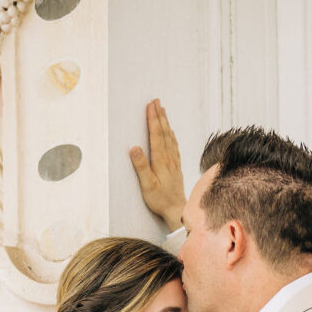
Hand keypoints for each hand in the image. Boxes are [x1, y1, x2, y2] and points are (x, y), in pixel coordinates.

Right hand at [130, 99, 185, 231]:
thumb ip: (141, 166)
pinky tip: (171, 132)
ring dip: (166, 123)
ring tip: (163, 110)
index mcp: (160, 161)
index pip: (156, 135)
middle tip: (156, 101)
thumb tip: (134, 148)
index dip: (153, 119)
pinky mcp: (176, 167)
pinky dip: (172, 135)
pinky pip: (175, 146)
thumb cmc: (160, 200)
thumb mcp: (147, 185)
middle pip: (164, 133)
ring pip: (170, 137)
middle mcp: (169, 158)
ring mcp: (174, 162)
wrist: (177, 211)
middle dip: (159, 116)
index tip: (150, 106)